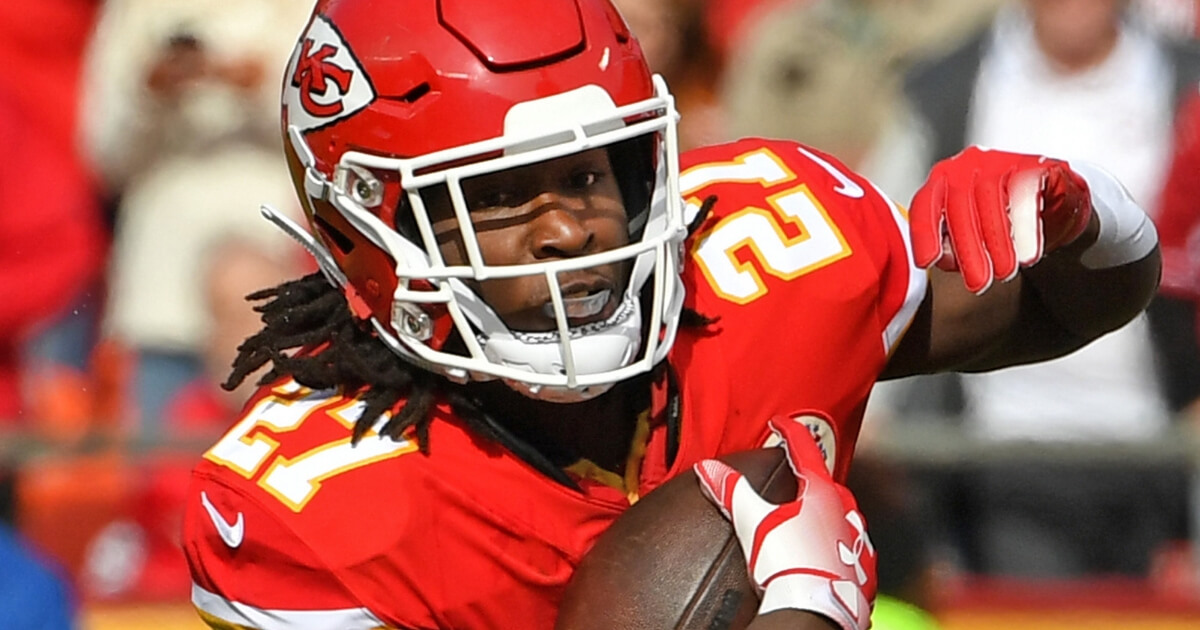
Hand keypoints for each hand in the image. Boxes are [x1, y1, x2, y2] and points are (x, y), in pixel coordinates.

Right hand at [693, 418, 875, 629]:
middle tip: (794, 478)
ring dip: (827, 516)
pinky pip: (853, 551)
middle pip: (828, 484)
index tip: (781, 424)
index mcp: (822, 493)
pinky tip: (826, 557)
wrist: (816, 613)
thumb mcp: (754, 523)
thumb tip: (709, 468)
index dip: (790, 432)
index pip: (806, 450)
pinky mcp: (864, 574)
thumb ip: (732, 492)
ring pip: (844, 518)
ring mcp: (859, 544)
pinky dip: (839, 548)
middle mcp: (846, 513)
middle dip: (810, 480)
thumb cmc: (790, 565)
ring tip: (807, 522)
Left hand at [910, 146, 1092, 293]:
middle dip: (968, 250)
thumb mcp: (974, 233)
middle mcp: (964, 168)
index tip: (928, 262)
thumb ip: (954, 245)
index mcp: (942, 183)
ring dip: (998, 241)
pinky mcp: (1031, 164)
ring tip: (1006, 272)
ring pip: (990, 199)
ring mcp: (997, 162)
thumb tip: (946, 259)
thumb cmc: (1004, 216)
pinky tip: (1028, 254)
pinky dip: (1026, 227)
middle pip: (958, 208)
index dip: (924, 234)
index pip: (925, 206)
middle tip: (978, 283)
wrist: (1052, 194)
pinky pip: (1025, 193)